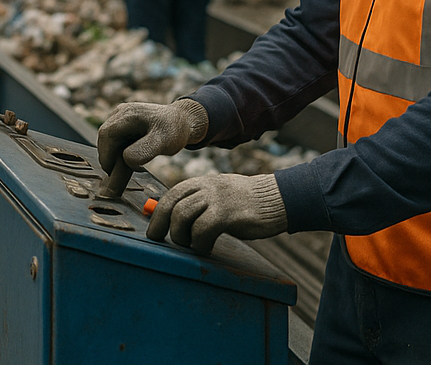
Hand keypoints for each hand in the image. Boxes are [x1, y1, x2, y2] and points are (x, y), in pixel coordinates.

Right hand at [97, 99, 208, 174]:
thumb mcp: (162, 143)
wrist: (184, 122)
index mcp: (129, 114)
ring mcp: (122, 117)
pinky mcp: (125, 124)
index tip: (111, 173)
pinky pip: (116, 139)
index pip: (107, 135)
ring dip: (113, 156)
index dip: (106, 155)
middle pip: (105, 137)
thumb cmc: (174, 131)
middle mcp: (122, 112)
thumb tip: (125, 159)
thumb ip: (143, 151)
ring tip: (122, 172)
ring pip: (109, 140)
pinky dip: (118, 152)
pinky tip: (127, 164)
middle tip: (114, 177)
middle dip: (108, 157)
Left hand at [146, 173, 287, 253]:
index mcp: (201, 183)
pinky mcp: (228, 213)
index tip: (154, 232)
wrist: (276, 198)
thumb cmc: (245, 203)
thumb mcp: (218, 196)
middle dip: (161, 225)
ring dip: (181, 236)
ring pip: (183, 215)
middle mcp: (206, 187)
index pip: (171, 196)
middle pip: (172, 204)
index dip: (158, 215)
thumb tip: (175, 219)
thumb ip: (199, 204)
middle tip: (160, 241)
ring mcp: (217, 198)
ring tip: (191, 245)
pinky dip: (199, 242)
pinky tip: (207, 246)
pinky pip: (203, 228)